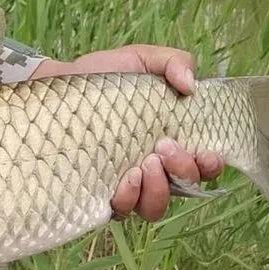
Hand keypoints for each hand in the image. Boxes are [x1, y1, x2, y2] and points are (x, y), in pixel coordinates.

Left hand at [32, 44, 224, 220]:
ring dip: (158, 190)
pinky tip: (125, 178)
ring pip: (154, 207)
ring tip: (144, 164)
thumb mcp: (141, 59)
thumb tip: (191, 85)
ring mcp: (128, 185)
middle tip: (164, 146)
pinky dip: (129, 198)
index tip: (206, 151)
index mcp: (173, 141)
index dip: (210, 165)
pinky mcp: (100, 194)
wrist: (58, 89)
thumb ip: (173, 62)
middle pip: (185, 188)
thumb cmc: (104, 77)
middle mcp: (155, 168)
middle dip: (183, 171)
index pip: (203, 165)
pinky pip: (122, 210)